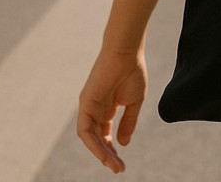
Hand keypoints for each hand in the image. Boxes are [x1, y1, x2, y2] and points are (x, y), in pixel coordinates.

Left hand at [77, 46, 147, 173]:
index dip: (112, 148)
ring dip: (101, 153)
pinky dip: (94, 143)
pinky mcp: (85, 103)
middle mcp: (95, 109)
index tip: (121, 162)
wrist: (127, 52)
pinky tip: (105, 151)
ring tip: (114, 164)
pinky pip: (85, 130)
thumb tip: (123, 143)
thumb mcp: (134, 101)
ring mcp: (89, 106)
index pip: (104, 134)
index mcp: (107, 107)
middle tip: (118, 168)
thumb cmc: (133, 71)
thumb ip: (128, 122)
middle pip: (97, 138)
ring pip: (90, 137)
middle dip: (107, 155)